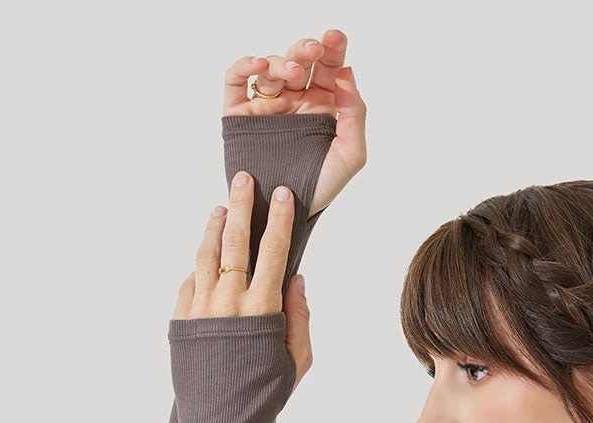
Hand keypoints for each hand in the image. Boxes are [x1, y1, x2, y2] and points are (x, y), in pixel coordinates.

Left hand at [173, 171, 312, 394]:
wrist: (220, 422)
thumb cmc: (265, 394)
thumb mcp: (297, 361)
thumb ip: (300, 317)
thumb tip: (296, 278)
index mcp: (262, 311)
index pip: (273, 252)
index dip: (279, 220)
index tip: (283, 194)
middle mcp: (228, 304)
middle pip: (234, 242)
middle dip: (241, 206)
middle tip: (244, 179)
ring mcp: (199, 310)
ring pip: (205, 256)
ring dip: (213, 227)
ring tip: (220, 208)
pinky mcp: (180, 321)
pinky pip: (189, 283)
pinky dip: (199, 266)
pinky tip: (206, 257)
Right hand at [223, 28, 366, 216]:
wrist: (286, 214)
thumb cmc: (319, 189)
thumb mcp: (351, 155)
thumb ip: (356, 114)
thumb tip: (346, 74)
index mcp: (321, 105)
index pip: (328, 67)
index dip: (332, 47)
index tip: (335, 38)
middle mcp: (293, 102)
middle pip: (298, 61)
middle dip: (306, 49)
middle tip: (315, 50)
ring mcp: (267, 107)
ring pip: (270, 69)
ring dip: (281, 62)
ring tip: (292, 73)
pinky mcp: (241, 116)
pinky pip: (237, 82)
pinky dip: (244, 67)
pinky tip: (258, 64)